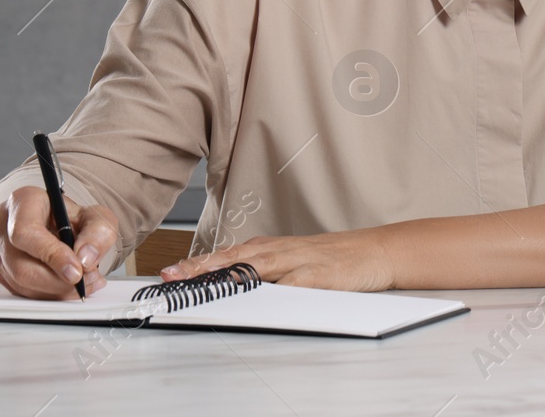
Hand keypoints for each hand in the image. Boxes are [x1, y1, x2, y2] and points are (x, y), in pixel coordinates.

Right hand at [0, 186, 118, 299]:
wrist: (54, 223)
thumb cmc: (69, 216)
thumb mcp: (93, 215)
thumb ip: (98, 232)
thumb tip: (86, 259)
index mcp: (22, 203)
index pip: (25, 232)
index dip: (52, 255)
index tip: (76, 271)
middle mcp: (1, 226)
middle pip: (21, 266)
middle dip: (59, 281)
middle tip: (87, 280)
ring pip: (21, 283)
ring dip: (57, 290)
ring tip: (84, 283)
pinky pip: (21, 292)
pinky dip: (49, 295)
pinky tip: (69, 287)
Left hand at [159, 228, 394, 291]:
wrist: (375, 251)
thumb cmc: (333, 259)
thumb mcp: (293, 263)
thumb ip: (264, 273)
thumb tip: (228, 286)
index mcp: (272, 248)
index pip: (228, 255)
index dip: (198, 264)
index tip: (169, 274)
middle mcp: (281, 251)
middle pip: (235, 258)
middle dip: (202, 268)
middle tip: (173, 277)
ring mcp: (300, 261)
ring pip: (258, 266)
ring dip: (229, 274)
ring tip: (203, 281)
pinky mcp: (320, 275)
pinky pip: (294, 284)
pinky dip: (275, 289)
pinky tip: (260, 296)